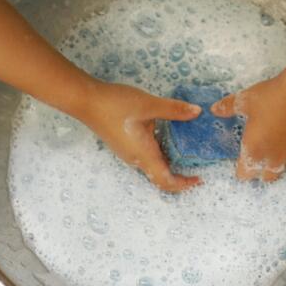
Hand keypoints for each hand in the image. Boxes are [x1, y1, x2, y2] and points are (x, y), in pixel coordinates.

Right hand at [74, 80, 201, 192]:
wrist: (86, 100)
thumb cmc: (115, 104)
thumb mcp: (148, 104)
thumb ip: (173, 109)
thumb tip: (197, 112)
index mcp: (143, 154)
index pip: (165, 181)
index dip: (184, 184)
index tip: (199, 179)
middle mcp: (136, 159)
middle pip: (160, 176)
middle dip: (180, 175)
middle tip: (198, 165)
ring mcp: (129, 153)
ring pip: (153, 166)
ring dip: (170, 164)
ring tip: (188, 150)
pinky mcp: (125, 144)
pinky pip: (146, 156)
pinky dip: (161, 153)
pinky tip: (168, 136)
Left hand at [214, 73, 285, 180]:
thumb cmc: (271, 98)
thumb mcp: (245, 101)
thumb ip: (228, 107)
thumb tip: (215, 109)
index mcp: (255, 151)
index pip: (244, 174)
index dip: (240, 168)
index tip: (239, 160)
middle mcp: (275, 158)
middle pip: (266, 176)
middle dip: (260, 169)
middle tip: (258, 154)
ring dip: (281, 161)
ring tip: (278, 148)